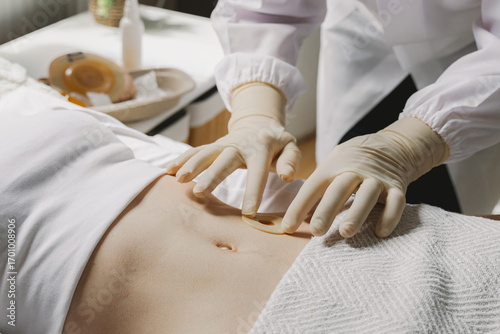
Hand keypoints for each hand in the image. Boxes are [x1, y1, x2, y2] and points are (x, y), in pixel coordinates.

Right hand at [166, 83, 300, 216]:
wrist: (259, 124)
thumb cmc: (277, 143)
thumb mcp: (291, 147)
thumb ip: (291, 161)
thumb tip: (286, 176)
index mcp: (260, 148)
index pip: (257, 171)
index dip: (253, 191)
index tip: (249, 212)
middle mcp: (239, 145)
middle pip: (224, 161)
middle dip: (211, 176)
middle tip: (200, 192)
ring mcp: (223, 144)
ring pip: (205, 154)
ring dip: (191, 166)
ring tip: (178, 179)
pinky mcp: (213, 147)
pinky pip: (196, 151)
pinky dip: (182, 159)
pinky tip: (168, 170)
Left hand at [282, 117, 448, 237]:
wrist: (392, 145)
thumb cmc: (353, 161)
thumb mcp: (333, 164)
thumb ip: (318, 186)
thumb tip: (297, 216)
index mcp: (334, 166)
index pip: (313, 187)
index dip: (299, 207)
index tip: (288, 227)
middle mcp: (355, 171)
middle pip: (339, 190)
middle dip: (326, 210)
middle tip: (316, 231)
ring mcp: (377, 179)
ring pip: (367, 195)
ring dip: (356, 214)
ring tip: (346, 232)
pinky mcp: (397, 187)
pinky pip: (396, 202)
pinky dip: (390, 217)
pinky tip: (381, 232)